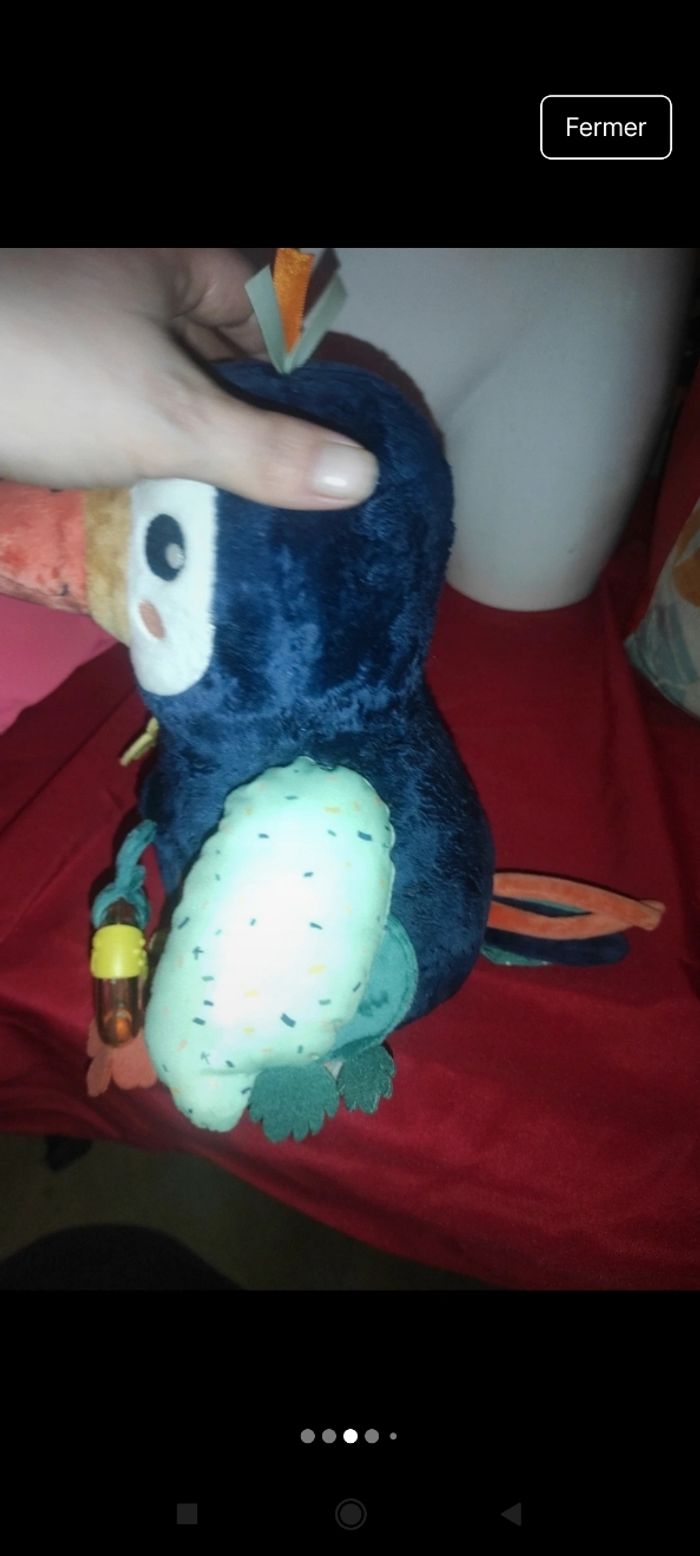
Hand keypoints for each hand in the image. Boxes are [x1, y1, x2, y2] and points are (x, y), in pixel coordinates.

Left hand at [0, 248, 377, 506]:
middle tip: (301, 497)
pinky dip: (143, 450)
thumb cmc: (42, 373)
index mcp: (179, 266)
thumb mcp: (167, 416)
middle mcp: (134, 283)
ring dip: (200, 442)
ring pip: (168, 382)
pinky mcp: (45, 373)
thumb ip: (266, 450)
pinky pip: (117, 407)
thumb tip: (366, 477)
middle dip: (260, 417)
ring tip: (244, 516)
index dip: (315, 368)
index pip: (277, 302)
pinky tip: (159, 502)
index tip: (339, 442)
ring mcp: (84, 327)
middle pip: (223, 346)